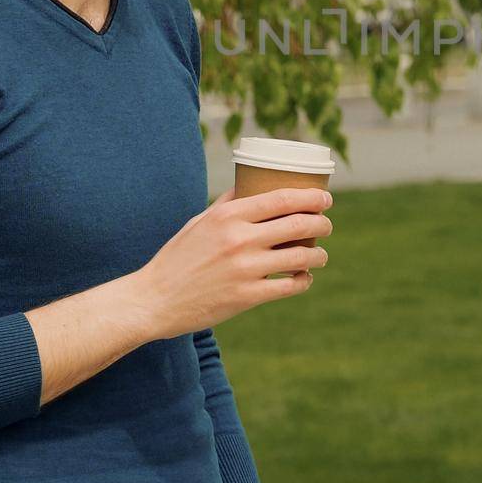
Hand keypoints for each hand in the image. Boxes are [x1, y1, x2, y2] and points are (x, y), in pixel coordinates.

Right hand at [133, 187, 333, 341]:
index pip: (282, 199)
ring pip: (301, 256)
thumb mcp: (199, 222)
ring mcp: (245, 269)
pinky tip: (304, 277)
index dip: (312, 197)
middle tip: (326, 225)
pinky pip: (290, 286)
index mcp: (229, 216)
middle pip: (299, 224)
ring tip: (320, 254)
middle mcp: (240, 239)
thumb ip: (228, 204)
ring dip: (319, 254)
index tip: (326, 198)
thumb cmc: (178, 257)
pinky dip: (304, 280)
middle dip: (322, 223)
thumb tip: (251, 183)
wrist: (155, 299)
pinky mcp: (247, 297)